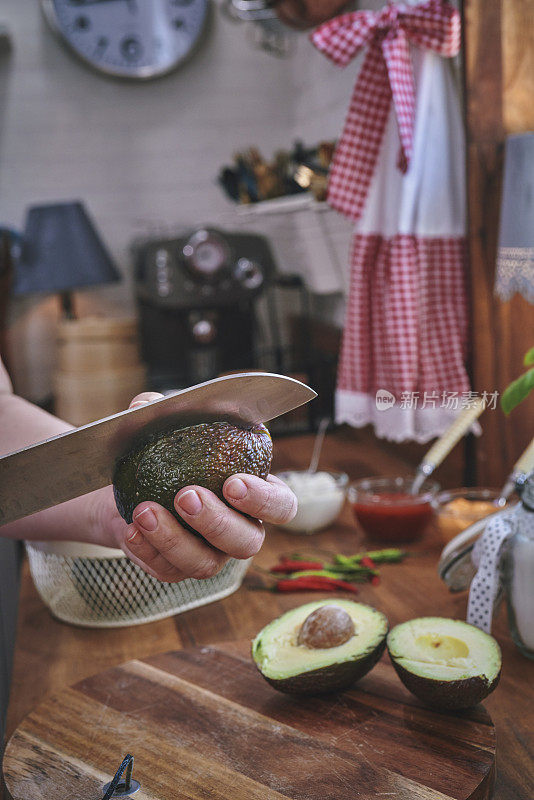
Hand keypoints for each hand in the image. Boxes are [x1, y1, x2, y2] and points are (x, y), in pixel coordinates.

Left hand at [100, 393, 296, 581]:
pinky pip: (168, 570)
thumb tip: (146, 405)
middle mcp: (238, 530)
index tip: (233, 483)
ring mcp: (209, 555)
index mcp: (254, 495)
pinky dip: (148, 550)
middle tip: (186, 496)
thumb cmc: (163, 454)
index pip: (281, 506)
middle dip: (217, 521)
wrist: (125, 491)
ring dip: (175, 539)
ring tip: (145, 511)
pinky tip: (132, 530)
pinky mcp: (176, 570)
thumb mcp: (163, 430)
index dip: (264, 501)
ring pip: (205, 564)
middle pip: (247, 542)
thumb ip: (161, 413)